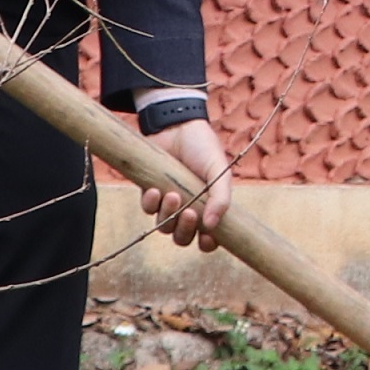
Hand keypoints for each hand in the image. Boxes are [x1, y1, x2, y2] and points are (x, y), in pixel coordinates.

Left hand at [141, 115, 237, 245]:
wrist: (178, 125)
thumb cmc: (203, 148)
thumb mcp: (219, 171)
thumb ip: (221, 198)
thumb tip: (212, 225)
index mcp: (208, 207)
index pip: (208, 238)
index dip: (207, 244)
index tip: (207, 238)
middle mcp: (188, 208)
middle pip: (182, 238)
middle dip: (185, 231)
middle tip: (190, 213)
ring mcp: (169, 202)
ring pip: (164, 226)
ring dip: (168, 216)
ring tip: (173, 195)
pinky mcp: (150, 192)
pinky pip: (147, 209)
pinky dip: (151, 204)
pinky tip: (157, 190)